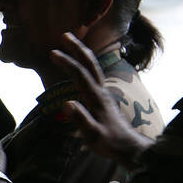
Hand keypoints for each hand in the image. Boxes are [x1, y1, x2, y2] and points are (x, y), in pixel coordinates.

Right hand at [50, 32, 153, 165]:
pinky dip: (84, 64)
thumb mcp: (93, 135)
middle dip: (77, 48)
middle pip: (90, 64)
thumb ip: (81, 119)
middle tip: (64, 34)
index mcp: (96, 98)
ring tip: (70, 43)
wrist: (129, 147)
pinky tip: (79, 65)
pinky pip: (92, 75)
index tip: (53, 53)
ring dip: (81, 53)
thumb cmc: (110, 143)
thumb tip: (66, 103)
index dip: (67, 62)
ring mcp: (103, 93)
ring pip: (93, 68)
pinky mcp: (103, 98)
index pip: (80, 75)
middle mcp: (101, 91)